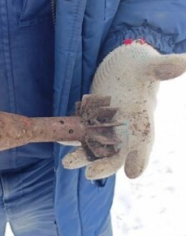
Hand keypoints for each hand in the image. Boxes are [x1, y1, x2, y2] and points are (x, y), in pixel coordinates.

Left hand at [63, 40, 185, 179]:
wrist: (124, 63)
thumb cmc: (139, 64)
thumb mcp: (147, 65)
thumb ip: (160, 68)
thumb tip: (183, 62)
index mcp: (142, 119)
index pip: (143, 142)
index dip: (140, 157)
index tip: (133, 173)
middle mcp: (125, 128)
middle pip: (117, 152)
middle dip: (105, 163)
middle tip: (91, 173)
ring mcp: (106, 125)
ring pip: (95, 146)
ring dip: (82, 155)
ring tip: (67, 163)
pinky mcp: (91, 119)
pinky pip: (80, 132)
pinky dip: (71, 137)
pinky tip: (61, 140)